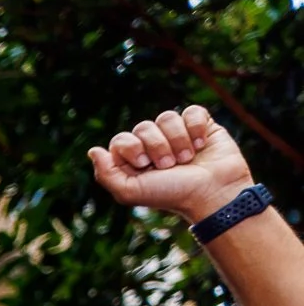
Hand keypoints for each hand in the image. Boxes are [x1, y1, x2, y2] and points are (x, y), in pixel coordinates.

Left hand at [89, 105, 254, 223]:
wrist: (212, 192)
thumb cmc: (172, 194)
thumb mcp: (131, 191)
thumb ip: (106, 174)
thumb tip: (93, 150)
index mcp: (134, 160)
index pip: (121, 139)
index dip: (131, 148)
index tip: (144, 164)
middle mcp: (154, 144)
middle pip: (143, 127)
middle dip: (156, 147)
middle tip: (169, 166)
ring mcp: (177, 133)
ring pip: (167, 117)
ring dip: (177, 140)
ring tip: (186, 158)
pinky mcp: (201, 125)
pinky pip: (192, 111)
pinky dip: (196, 127)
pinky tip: (201, 144)